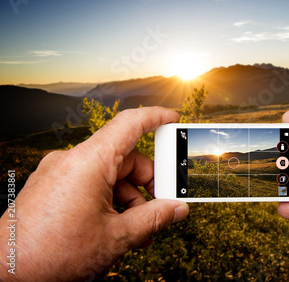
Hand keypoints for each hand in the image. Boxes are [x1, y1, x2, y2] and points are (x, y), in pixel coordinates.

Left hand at [0, 107, 188, 281]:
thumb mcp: (116, 236)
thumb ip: (154, 218)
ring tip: (137, 230)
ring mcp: (60, 174)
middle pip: (124, 158)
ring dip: (129, 199)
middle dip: (147, 184)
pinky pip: (90, 184)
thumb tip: (177, 210)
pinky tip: (116, 227)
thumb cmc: (50, 254)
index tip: (173, 119)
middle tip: (162, 206)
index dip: (156, 117)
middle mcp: (72, 161)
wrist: (5, 275)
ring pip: (109, 175)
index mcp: (89, 162)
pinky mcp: (53, 188)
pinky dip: (109, 201)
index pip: (129, 124)